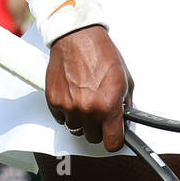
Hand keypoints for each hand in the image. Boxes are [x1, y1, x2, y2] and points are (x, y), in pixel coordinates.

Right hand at [46, 25, 132, 150]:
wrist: (77, 37)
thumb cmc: (101, 53)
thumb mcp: (125, 78)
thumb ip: (125, 103)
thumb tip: (124, 118)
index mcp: (108, 106)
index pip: (112, 143)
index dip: (115, 140)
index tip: (114, 135)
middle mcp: (88, 110)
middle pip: (93, 138)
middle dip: (98, 128)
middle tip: (100, 111)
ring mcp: (69, 107)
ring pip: (76, 129)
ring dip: (82, 120)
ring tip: (85, 99)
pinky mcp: (54, 102)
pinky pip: (61, 118)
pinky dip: (67, 111)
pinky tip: (73, 94)